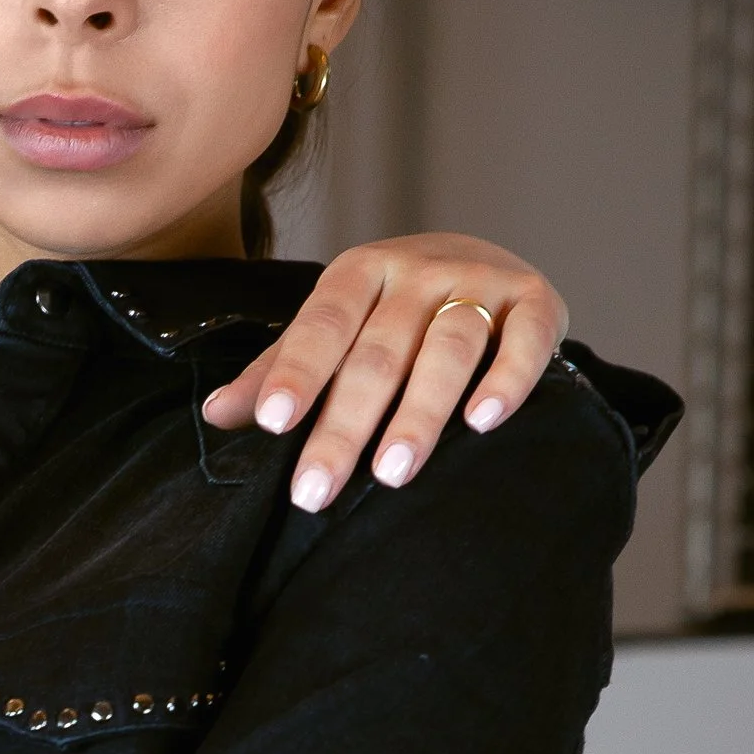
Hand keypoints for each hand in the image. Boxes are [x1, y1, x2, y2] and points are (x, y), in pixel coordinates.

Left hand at [201, 238, 566, 511]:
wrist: (486, 262)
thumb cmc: (393, 314)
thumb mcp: (336, 330)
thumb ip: (281, 368)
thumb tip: (216, 414)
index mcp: (359, 272)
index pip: (322, 324)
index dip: (298, 372)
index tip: (272, 423)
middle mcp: (418, 270)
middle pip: (379, 351)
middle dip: (346, 425)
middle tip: (316, 490)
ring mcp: (479, 280)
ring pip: (448, 345)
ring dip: (420, 412)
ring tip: (392, 472)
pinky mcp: (536, 299)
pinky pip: (524, 339)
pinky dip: (507, 379)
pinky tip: (484, 421)